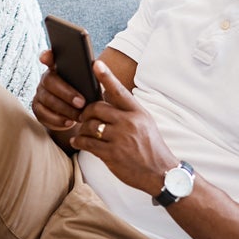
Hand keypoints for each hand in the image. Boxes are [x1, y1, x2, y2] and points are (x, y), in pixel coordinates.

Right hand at [32, 49, 85, 131]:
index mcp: (58, 68)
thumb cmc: (85, 94)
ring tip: (79, 115)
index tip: (47, 58)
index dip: (46, 56)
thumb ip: (89, 75)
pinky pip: (43, 114)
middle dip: (66, 92)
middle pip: (50, 81)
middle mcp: (46, 78)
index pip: (49, 57)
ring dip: (64, 109)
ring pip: (47, 99)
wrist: (77, 114)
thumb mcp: (89, 84)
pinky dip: (57, 120)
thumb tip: (98, 66)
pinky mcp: (37, 109)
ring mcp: (40, 93)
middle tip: (81, 102)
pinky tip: (69, 122)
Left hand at [71, 60, 176, 193]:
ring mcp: (120, 139)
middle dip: (86, 112)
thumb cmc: (150, 146)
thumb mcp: (144, 123)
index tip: (96, 64)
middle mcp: (129, 123)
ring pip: (89, 126)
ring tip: (82, 132)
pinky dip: (79, 141)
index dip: (106, 76)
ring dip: (82, 129)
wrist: (160, 173)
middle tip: (83, 116)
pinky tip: (78, 142)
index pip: (119, 91)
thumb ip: (126, 109)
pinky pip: (87, 143)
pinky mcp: (111, 154)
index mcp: (138, 112)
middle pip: (96, 108)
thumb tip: (105, 92)